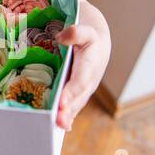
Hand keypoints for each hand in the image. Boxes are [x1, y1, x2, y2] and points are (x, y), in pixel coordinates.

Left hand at [55, 0, 110, 130]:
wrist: (98, 43)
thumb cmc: (89, 36)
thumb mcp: (85, 29)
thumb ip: (75, 32)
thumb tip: (61, 37)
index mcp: (91, 64)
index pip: (80, 80)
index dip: (71, 91)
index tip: (61, 101)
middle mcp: (89, 80)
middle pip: (78, 97)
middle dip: (67, 110)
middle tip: (57, 120)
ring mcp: (85, 88)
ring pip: (75, 104)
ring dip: (67, 116)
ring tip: (57, 125)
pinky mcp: (79, 92)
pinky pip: (73, 105)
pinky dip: (67, 116)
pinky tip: (60, 125)